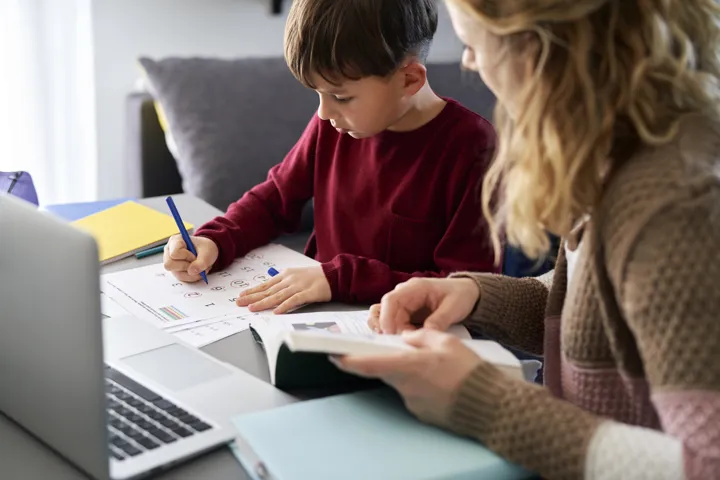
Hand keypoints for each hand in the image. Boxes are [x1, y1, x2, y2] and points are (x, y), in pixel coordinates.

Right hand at [163, 234, 218, 282]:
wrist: (207, 252)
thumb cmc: (205, 248)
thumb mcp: (208, 253)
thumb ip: (201, 262)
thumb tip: (191, 272)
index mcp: (175, 241)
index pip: (174, 253)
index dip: (186, 256)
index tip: (195, 255)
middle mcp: (169, 251)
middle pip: (169, 264)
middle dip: (186, 266)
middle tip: (196, 262)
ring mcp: (171, 262)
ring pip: (177, 273)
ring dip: (192, 273)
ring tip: (200, 267)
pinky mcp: (175, 270)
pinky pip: (181, 278)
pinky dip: (192, 276)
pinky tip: (197, 271)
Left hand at [237, 266, 331, 313]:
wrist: (333, 274)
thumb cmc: (316, 276)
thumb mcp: (297, 275)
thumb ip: (284, 282)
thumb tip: (271, 290)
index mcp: (286, 275)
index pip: (266, 284)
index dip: (253, 290)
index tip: (242, 295)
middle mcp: (289, 280)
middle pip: (268, 290)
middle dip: (253, 297)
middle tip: (240, 303)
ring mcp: (298, 286)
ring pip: (277, 296)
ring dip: (264, 303)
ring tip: (252, 308)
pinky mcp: (308, 293)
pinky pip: (294, 301)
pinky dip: (284, 306)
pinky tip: (276, 311)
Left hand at [333, 329, 483, 425]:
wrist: (489, 404)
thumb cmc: (469, 370)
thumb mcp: (447, 341)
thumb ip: (422, 336)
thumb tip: (407, 337)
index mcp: (409, 366)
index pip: (370, 364)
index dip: (349, 361)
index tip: (335, 357)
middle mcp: (406, 387)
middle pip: (386, 372)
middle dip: (390, 362)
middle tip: (408, 354)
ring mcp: (413, 403)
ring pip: (402, 383)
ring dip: (411, 374)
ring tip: (438, 369)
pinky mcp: (422, 414)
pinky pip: (415, 395)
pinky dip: (423, 387)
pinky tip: (442, 383)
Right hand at [368, 277, 480, 333]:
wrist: (466, 293)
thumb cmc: (459, 295)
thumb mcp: (453, 307)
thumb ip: (440, 320)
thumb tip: (426, 334)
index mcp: (415, 288)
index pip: (391, 300)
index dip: (386, 317)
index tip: (389, 333)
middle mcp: (404, 295)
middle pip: (384, 311)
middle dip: (387, 329)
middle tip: (397, 343)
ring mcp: (404, 305)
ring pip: (385, 319)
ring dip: (389, 332)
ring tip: (401, 343)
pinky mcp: (406, 315)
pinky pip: (393, 324)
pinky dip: (396, 334)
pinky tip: (405, 343)